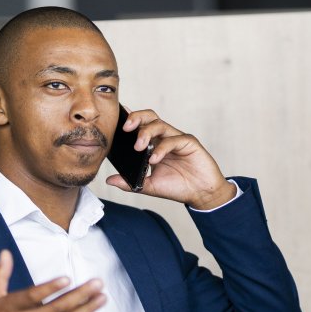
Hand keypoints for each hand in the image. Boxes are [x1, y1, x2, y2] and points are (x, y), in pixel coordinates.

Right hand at [0, 250, 106, 311]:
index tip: (67, 279)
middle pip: (55, 310)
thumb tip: (5, 252)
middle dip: (80, 296)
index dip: (49, 288)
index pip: (32, 297)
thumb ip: (0, 275)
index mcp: (8, 309)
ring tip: (102, 297)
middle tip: (98, 284)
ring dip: (86, 310)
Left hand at [104, 109, 236, 209]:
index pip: (140, 125)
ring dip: (146, 133)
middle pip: (150, 117)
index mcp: (154, 144)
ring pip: (160, 124)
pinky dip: (162, 148)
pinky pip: (174, 140)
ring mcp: (177, 139)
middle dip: (136, 118)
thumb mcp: (149, 186)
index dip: (129, 119)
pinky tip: (155, 159)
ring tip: (139, 147)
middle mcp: (165, 138)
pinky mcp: (189, 143)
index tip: (116, 120)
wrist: (201, 194)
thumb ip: (130, 183)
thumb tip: (109, 180)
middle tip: (126, 128)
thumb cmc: (178, 187)